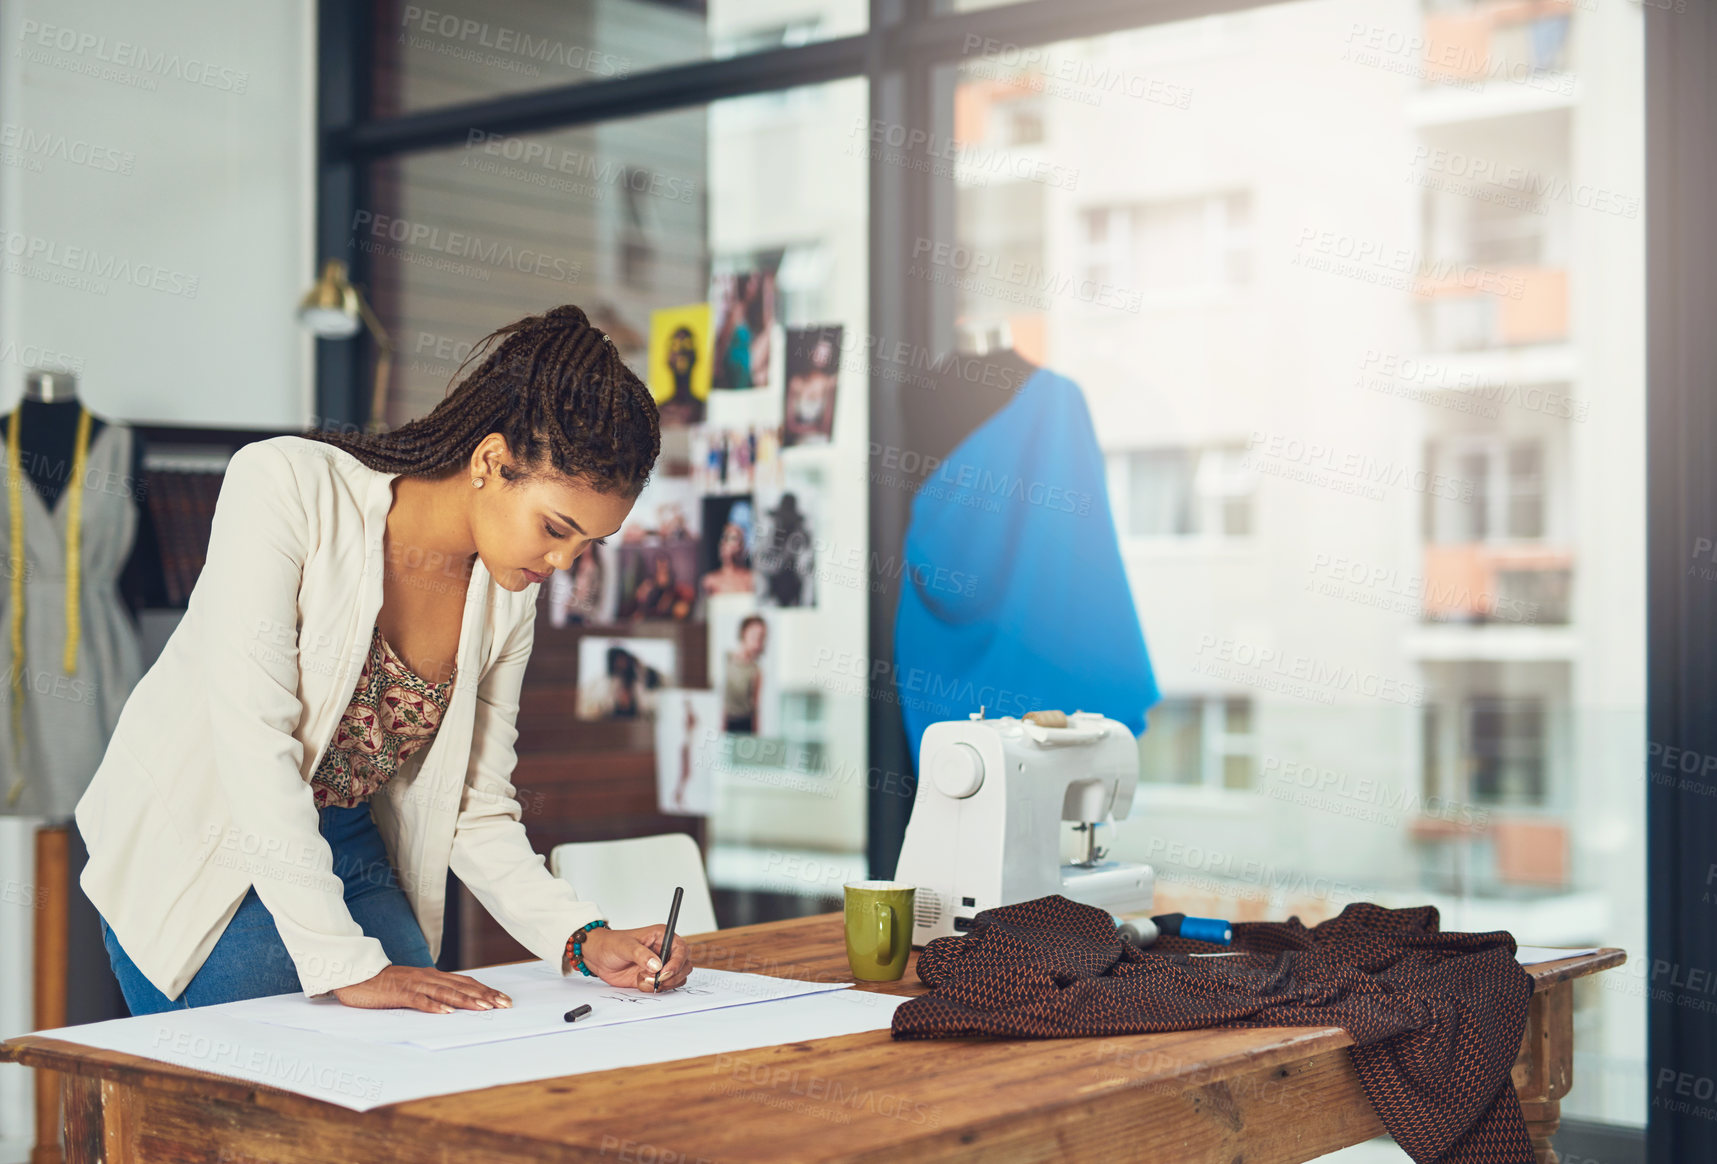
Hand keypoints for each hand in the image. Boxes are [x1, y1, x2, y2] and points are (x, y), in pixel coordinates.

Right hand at [332, 965, 512, 1013]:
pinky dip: (434, 1006)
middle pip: (462, 987)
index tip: (505, 1000)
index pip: (466, 983)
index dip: (486, 990)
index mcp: (434, 976)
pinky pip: (419, 1000)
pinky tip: (447, 1013)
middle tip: (504, 1005)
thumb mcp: (415, 987)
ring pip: (445, 993)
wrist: (358, 976)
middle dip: (485, 995)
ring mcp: (415, 985)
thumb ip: (433, 991)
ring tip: (484, 1008)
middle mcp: (429, 977)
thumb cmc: (387, 985)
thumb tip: (455, 1003)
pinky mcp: (400, 994)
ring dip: (466, 1001)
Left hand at [575, 925, 693, 992]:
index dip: (677, 962)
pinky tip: (640, 982)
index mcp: (662, 936)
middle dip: (672, 976)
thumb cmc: (610, 944)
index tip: (664, 973)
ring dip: (663, 984)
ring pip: (677, 978)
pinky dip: (654, 989)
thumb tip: (657, 965)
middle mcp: (664, 950)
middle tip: (656, 980)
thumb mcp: (624, 946)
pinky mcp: (654, 977)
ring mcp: (661, 965)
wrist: (598, 957)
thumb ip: (641, 955)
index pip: (681, 949)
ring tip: (644, 980)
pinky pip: (665, 987)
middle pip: (684, 965)